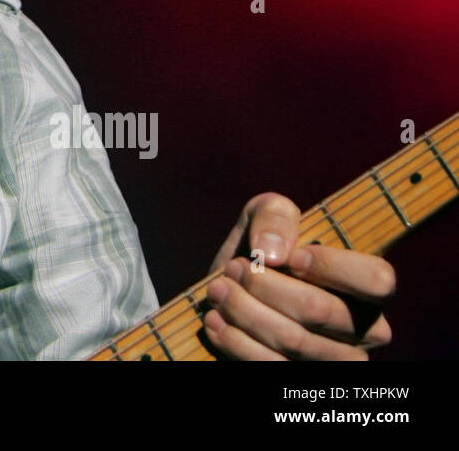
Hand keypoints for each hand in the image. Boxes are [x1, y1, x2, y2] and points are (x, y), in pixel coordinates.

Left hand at [201, 192, 394, 359]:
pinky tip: (216, 320)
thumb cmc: (261, 249)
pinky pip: (270, 366)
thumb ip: (275, 215)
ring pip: (293, 340)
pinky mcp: (299, 379)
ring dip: (244, 310)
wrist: (231, 288)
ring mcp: (334, 360)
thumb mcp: (266, 214)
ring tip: (219, 290)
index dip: (331, 265)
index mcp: (366, 288)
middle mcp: (363, 330)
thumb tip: (271, 252)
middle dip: (263, 284)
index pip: (378, 280)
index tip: (290, 257)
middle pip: (318, 309)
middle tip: (235, 268)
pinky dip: (235, 341)